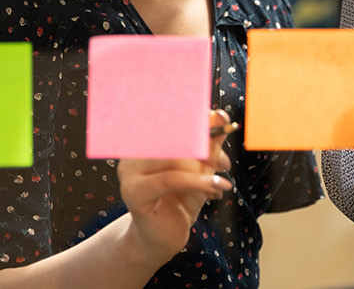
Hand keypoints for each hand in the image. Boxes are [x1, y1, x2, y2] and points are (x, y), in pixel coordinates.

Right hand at [117, 110, 232, 262]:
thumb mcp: (200, 169)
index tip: (225, 122)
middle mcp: (133, 151)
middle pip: (173, 136)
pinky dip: (198, 182)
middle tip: (224, 161)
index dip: (199, 119)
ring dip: (204, 168)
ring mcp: (129, 171)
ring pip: (174, 158)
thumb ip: (208, 143)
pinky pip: (170, 179)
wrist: (162, 238)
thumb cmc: (180, 200)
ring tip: (222, 179)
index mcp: (146, 139)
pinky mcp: (134, 192)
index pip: (173, 120)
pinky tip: (217, 189)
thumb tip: (220, 114)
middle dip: (205, 146)